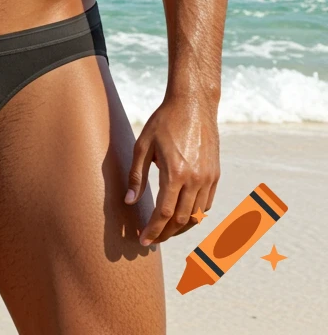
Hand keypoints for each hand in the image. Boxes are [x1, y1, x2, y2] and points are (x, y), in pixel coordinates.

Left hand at [126, 94, 219, 245]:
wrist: (193, 105)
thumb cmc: (164, 122)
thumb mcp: (143, 145)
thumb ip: (137, 175)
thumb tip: (130, 201)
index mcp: (175, 174)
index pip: (164, 213)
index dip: (153, 230)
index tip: (143, 240)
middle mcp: (195, 180)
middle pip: (181, 220)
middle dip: (165, 234)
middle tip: (152, 240)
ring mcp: (208, 179)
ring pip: (197, 216)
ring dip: (180, 228)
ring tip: (165, 231)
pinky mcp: (215, 175)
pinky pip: (207, 204)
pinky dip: (195, 215)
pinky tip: (182, 216)